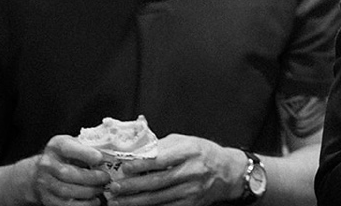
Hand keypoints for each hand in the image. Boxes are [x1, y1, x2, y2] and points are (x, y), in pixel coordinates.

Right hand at [28, 134, 108, 204]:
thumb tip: (111, 154)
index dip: (85, 154)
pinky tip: (94, 201)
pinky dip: (82, 204)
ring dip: (88, 192)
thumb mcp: (75, 145)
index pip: (68, 148)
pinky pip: (65, 205)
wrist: (42, 171)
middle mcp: (47, 164)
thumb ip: (89, 147)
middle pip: (67, 173)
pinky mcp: (47, 199)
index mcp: (56, 146)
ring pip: (66, 190)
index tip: (100, 158)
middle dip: (90, 177)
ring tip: (101, 189)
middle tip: (106, 178)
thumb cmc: (67, 156)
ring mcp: (44, 183)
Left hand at [106, 134, 239, 205]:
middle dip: (132, 186)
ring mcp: (192, 191)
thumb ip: (163, 146)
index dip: (142, 165)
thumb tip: (136, 152)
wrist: (227, 172)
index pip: (162, 159)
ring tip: (118, 200)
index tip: (124, 167)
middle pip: (157, 182)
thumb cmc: (203, 153)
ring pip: (158, 199)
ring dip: (135, 201)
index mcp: (190, 151)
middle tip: (113, 187)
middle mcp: (192, 172)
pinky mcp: (191, 204)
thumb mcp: (186, 142)